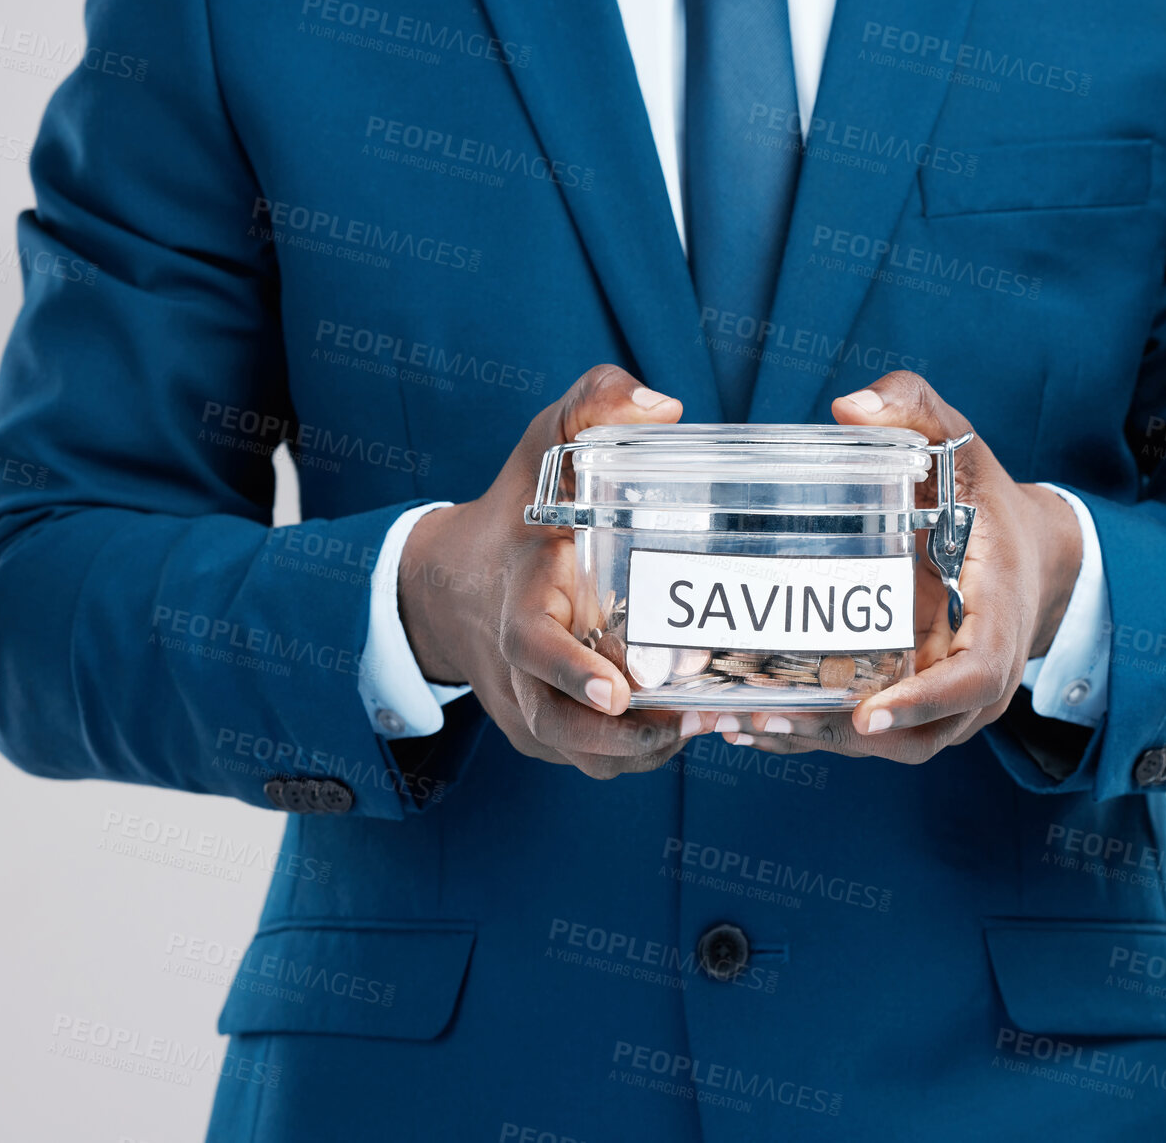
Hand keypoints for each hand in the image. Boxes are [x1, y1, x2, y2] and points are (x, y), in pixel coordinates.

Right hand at [397, 364, 706, 777]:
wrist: (451, 583)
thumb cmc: (514, 508)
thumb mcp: (543, 442)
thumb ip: (592, 406)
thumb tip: (663, 408)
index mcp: (517, 603)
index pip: (534, 648)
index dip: (572, 674)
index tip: (616, 692)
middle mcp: (518, 671)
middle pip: (563, 729)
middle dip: (628, 737)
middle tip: (699, 720)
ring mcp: (531, 709)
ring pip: (587, 756)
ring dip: (646, 751)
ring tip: (714, 724)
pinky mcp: (551, 733)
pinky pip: (596, 759)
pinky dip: (642, 754)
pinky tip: (698, 727)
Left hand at [716, 370, 1082, 762]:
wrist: (1032, 554)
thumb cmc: (987, 498)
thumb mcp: (961, 444)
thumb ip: (914, 408)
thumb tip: (850, 408)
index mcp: (999, 616)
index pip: (973, 677)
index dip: (923, 701)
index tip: (866, 714)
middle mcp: (981, 673)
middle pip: (921, 733)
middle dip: (844, 737)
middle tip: (767, 720)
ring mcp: (950, 698)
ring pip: (893, 745)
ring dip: (820, 744)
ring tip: (743, 725)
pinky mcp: (919, 701)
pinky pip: (875, 734)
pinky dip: (817, 735)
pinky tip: (752, 723)